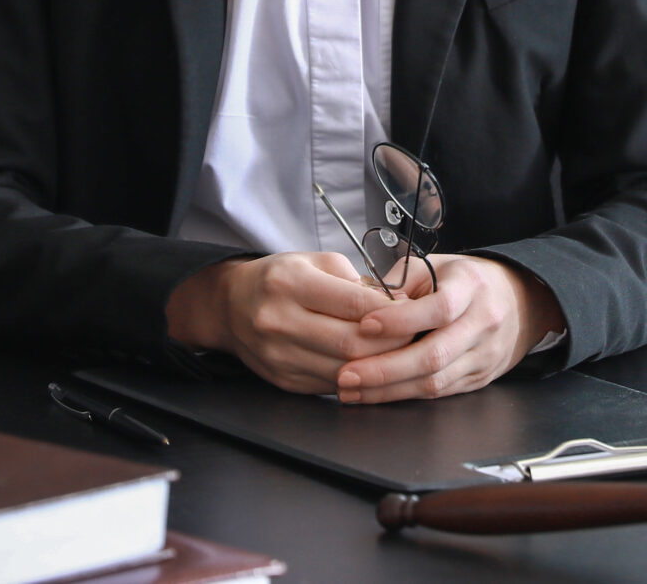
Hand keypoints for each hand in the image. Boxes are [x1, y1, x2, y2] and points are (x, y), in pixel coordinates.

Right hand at [164, 252, 404, 392]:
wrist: (231, 306)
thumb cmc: (280, 279)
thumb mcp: (314, 261)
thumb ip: (354, 282)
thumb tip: (396, 305)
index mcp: (289, 283)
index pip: (354, 304)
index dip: (391, 313)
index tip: (413, 312)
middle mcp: (279, 321)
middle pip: (352, 344)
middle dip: (392, 344)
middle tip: (415, 338)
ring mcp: (278, 356)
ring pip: (344, 371)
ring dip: (378, 366)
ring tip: (399, 354)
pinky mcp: (283, 381)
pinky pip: (331, 385)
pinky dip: (356, 378)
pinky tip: (370, 367)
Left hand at [334, 254, 565, 403]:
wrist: (518, 300)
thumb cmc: (464, 280)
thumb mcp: (435, 266)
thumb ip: (399, 284)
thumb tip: (357, 304)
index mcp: (471, 286)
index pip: (439, 308)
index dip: (401, 320)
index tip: (364, 325)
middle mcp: (483, 322)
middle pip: (434, 354)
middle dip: (385, 369)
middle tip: (346, 374)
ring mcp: (484, 355)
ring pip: (435, 381)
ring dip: (389, 390)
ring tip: (351, 389)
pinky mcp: (479, 378)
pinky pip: (440, 393)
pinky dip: (405, 396)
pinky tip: (376, 394)